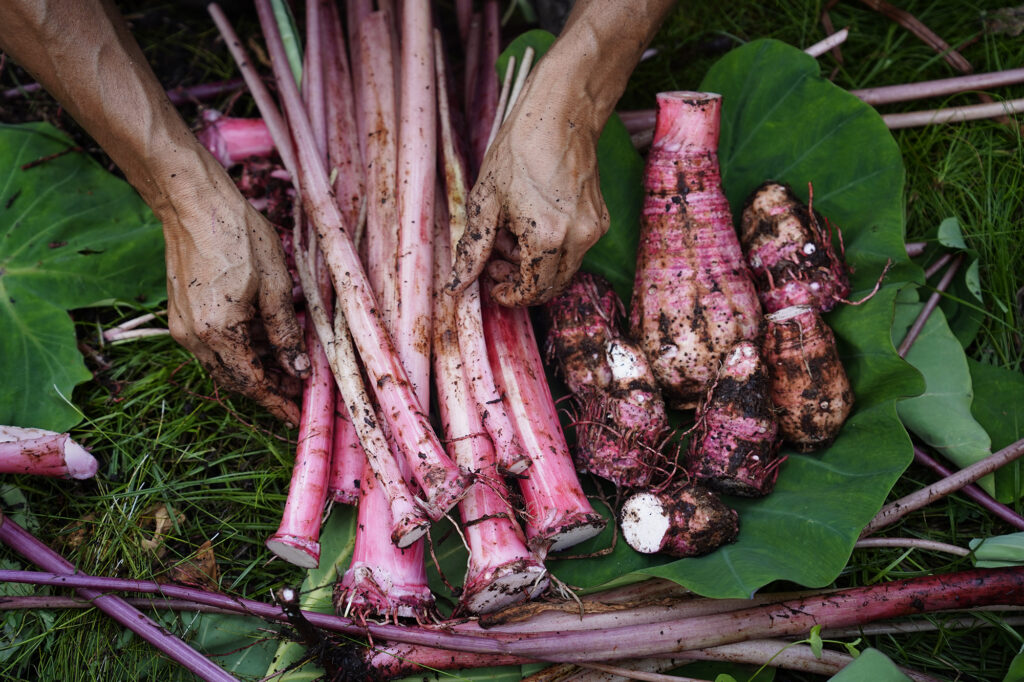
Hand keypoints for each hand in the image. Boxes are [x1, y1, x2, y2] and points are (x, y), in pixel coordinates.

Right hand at [162, 183, 307, 424]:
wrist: (192, 203)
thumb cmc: (237, 234)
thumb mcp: (276, 284)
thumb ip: (285, 333)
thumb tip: (298, 370)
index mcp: (219, 332)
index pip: (253, 384)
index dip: (278, 403)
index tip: (298, 416)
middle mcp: (194, 337)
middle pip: (236, 380)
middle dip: (269, 389)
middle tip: (299, 391)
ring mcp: (183, 327)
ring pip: (224, 365)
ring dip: (255, 370)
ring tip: (287, 366)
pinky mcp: (180, 315)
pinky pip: (213, 347)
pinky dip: (239, 351)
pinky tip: (264, 342)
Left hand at [451, 91, 608, 305]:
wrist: (559, 114)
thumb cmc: (519, 149)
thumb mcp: (486, 200)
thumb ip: (473, 249)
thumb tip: (457, 284)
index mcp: (547, 237)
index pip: (531, 291)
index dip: (508, 294)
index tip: (491, 282)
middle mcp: (577, 239)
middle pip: (549, 287)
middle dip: (520, 280)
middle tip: (495, 257)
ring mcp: (593, 230)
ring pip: (562, 270)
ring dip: (534, 263)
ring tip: (511, 230)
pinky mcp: (599, 219)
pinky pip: (573, 250)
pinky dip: (551, 247)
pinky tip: (532, 219)